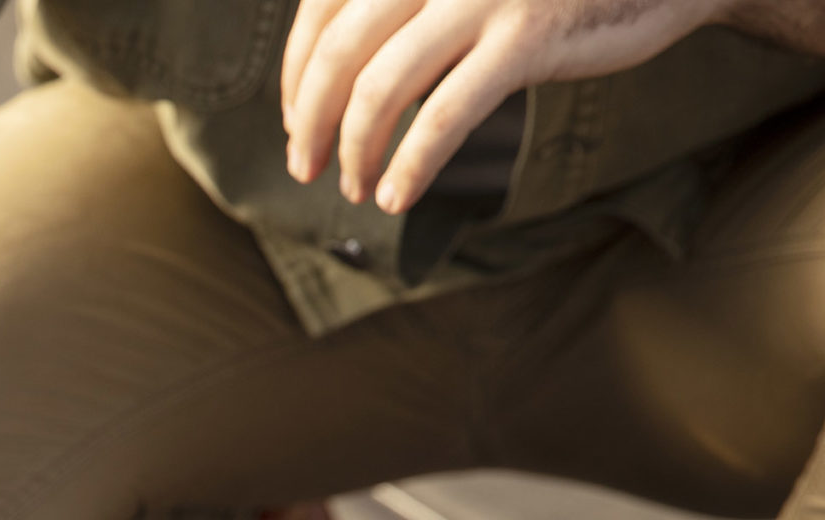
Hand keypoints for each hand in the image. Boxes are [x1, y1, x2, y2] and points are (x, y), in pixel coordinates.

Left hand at [281, 0, 722, 213]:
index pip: (322, 10)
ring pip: (379, 88)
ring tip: (354, 188)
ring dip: (354, 151)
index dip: (297, 73)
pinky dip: (409, 165)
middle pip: (339, 52)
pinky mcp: (528, 36)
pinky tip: (395, 195)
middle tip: (304, 167)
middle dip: (309, 121)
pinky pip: (443, 116)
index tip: (296, 120)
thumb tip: (327, 75)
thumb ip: (408, 7)